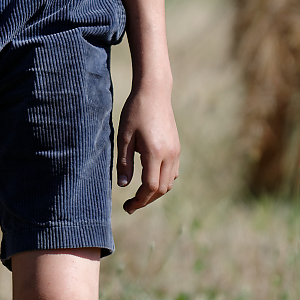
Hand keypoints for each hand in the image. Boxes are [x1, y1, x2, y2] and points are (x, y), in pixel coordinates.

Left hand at [116, 82, 180, 213]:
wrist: (154, 92)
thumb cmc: (135, 112)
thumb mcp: (124, 136)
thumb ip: (124, 162)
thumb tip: (123, 186)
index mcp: (154, 153)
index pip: (150, 187)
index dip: (139, 201)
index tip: (127, 207)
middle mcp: (169, 155)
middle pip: (161, 189)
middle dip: (146, 200)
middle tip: (130, 204)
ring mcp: (175, 152)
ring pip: (169, 182)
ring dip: (155, 192)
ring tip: (139, 194)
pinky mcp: (176, 147)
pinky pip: (173, 172)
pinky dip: (162, 181)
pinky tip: (149, 178)